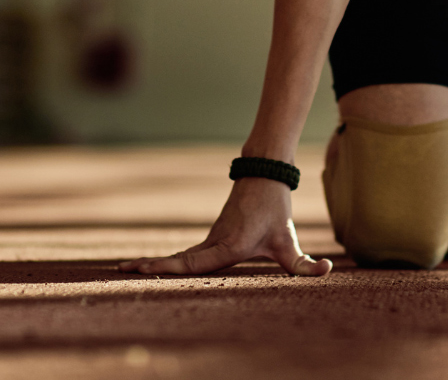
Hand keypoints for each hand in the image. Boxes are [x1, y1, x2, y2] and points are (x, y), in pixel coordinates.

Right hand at [118, 177, 331, 276]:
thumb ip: (305, 263)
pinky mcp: (213, 238)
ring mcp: (211, 239)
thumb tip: (325, 272)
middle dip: (151, 267)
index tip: (145, 268)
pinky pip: (187, 254)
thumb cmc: (276, 208)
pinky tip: (155, 268)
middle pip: (178, 260)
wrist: (264, 175)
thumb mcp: (289, 240)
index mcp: (228, 246)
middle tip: (121, 271)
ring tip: (125, 270)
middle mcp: (214, 243)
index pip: (194, 263)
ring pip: (181, 257)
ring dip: (155, 264)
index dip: (170, 268)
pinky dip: (169, 262)